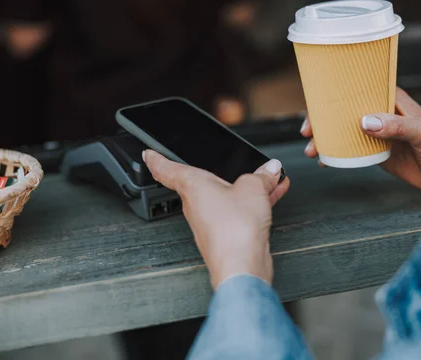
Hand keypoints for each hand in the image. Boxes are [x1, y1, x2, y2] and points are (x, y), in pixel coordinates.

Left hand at [143, 150, 289, 287]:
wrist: (241, 266)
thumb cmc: (234, 229)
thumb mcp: (253, 188)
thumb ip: (262, 176)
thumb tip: (270, 169)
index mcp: (193, 186)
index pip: (167, 170)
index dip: (157, 160)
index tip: (149, 155)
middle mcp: (196, 205)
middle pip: (207, 182)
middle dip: (226, 173)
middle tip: (241, 164)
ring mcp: (209, 222)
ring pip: (228, 198)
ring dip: (247, 189)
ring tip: (270, 180)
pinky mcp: (225, 236)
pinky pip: (238, 212)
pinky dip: (253, 204)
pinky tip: (272, 197)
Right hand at [302, 88, 420, 193]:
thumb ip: (396, 126)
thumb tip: (364, 122)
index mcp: (392, 101)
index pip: (358, 90)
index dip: (334, 95)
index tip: (317, 104)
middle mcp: (382, 115)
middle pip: (345, 112)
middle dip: (324, 120)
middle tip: (309, 132)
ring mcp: (380, 135)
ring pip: (346, 132)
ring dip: (328, 139)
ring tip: (313, 150)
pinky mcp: (380, 154)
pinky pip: (354, 152)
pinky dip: (339, 156)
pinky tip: (327, 160)